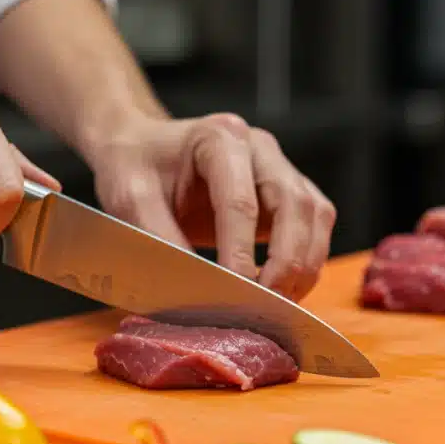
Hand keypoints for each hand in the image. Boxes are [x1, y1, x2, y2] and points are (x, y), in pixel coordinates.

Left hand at [87, 113, 336, 301]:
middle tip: (266, 305)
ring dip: (304, 264)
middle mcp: (259, 147)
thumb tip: (195, 289)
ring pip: (315, 215)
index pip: (240, 201)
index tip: (233, 291)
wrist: (140, 150)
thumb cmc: (133, 168)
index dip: (240, 251)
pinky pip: (314, 225)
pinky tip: (284, 289)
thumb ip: (159, 239)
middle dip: (286, 261)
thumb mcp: (129, 198)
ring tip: (279, 304)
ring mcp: (279, 167)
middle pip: (294, 205)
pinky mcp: (288, 192)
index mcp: (219, 138)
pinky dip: (307, 260)